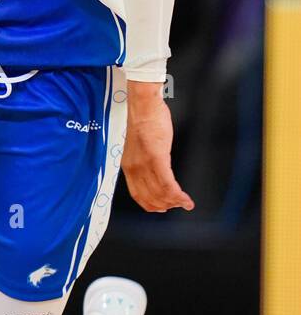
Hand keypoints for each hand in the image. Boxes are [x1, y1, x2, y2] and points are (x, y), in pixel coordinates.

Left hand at [121, 84, 194, 212]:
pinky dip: (178, 195)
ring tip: (185, 204)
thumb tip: (156, 171)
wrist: (143, 105)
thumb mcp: (140, 145)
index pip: (138, 194)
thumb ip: (145, 160)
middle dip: (166, 205)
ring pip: (160, 193)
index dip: (151, 205)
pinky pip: (168, 183)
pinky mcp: (156, 157)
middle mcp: (134, 168)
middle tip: (179, 206)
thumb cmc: (144, 120)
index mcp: (129, 166)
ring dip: (175, 202)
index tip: (162, 208)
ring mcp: (144, 164)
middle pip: (150, 197)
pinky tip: (185, 199)